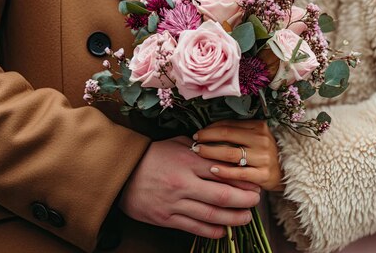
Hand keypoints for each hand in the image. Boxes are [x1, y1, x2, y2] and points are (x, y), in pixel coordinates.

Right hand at [119, 136, 260, 238]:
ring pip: (211, 214)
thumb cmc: (150, 156)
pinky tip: (224, 230)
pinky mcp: (166, 218)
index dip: (243, 179)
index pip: (223, 171)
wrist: (120, 173)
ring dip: (233, 218)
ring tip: (246, 217)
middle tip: (256, 201)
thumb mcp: (175, 143)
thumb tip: (222, 149)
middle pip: (222, 195)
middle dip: (244, 200)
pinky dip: (211, 230)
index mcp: (187, 161)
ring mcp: (174, 203)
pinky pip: (194, 227)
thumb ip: (199, 147)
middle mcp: (183, 183)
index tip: (254, 182)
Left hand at [193, 120, 283, 191]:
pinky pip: (239, 173)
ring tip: (198, 153)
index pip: (228, 125)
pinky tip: (212, 170)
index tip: (198, 134)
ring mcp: (263, 158)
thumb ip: (238, 132)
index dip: (210, 129)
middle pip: (227, 136)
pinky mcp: (263, 175)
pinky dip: (224, 171)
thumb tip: (209, 130)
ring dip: (210, 152)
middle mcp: (262, 140)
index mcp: (259, 127)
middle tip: (194, 143)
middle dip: (206, 138)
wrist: (289, 172)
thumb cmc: (265, 154)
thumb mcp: (257, 138)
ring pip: (230, 153)